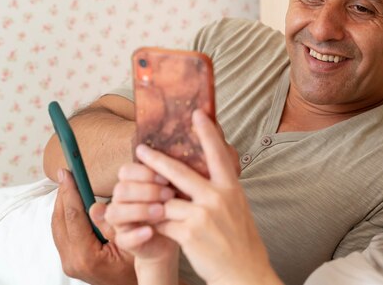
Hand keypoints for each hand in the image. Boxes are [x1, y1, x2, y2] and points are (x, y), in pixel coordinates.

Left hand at [52, 168, 136, 284]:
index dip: (69, 192)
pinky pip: (62, 233)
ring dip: (62, 203)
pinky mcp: (70, 261)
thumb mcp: (135, 243)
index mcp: (86, 256)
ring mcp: (69, 263)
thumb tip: (97, 204)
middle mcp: (72, 261)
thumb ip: (116, 225)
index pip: (73, 217)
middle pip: (59, 220)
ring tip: (68, 183)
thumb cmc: (140, 264)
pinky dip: (65, 215)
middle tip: (65, 172)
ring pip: (57, 227)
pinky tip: (73, 202)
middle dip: (62, 194)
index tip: (67, 172)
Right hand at [102, 162, 178, 266]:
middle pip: (121, 190)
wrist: (177, 234)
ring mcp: (121, 222)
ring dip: (139, 210)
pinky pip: (122, 239)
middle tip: (169, 194)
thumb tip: (181, 153)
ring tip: (161, 211)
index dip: (144, 172)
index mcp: (132, 183)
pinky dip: (136, 234)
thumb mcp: (176, 187)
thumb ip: (173, 173)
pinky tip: (151, 231)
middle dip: (146, 191)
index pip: (126, 171)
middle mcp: (122, 201)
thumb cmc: (176, 205)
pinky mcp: (125, 242)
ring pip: (115, 212)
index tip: (167, 177)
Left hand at [137, 110, 282, 284]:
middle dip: (156, 160)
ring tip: (138, 193)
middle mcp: (218, 197)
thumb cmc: (239, 239)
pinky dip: (153, 223)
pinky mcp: (189, 233)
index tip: (196, 114)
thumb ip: (219, 189)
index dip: (207, 133)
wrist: (243, 270)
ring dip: (151, 199)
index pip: (217, 154)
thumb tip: (198, 173)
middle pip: (180, 172)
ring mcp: (203, 215)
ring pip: (165, 200)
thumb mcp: (236, 207)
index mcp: (231, 188)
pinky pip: (162, 222)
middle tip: (141, 149)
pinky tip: (148, 222)